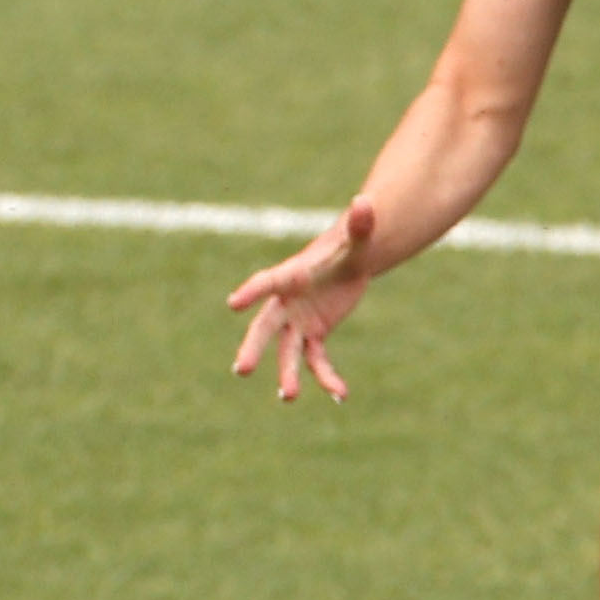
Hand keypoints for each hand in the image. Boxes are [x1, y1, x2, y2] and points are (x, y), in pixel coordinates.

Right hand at [223, 197, 376, 402]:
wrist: (350, 261)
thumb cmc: (348, 246)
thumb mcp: (358, 238)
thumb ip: (361, 224)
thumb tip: (367, 202)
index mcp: (292, 276)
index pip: (268, 283)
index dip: (251, 291)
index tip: (233, 303)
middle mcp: (287, 303)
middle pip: (265, 328)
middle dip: (253, 348)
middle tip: (242, 368)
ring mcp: (299, 323)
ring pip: (287, 352)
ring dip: (287, 375)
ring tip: (288, 397)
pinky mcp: (315, 336)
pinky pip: (317, 361)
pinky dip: (328, 378)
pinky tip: (341, 394)